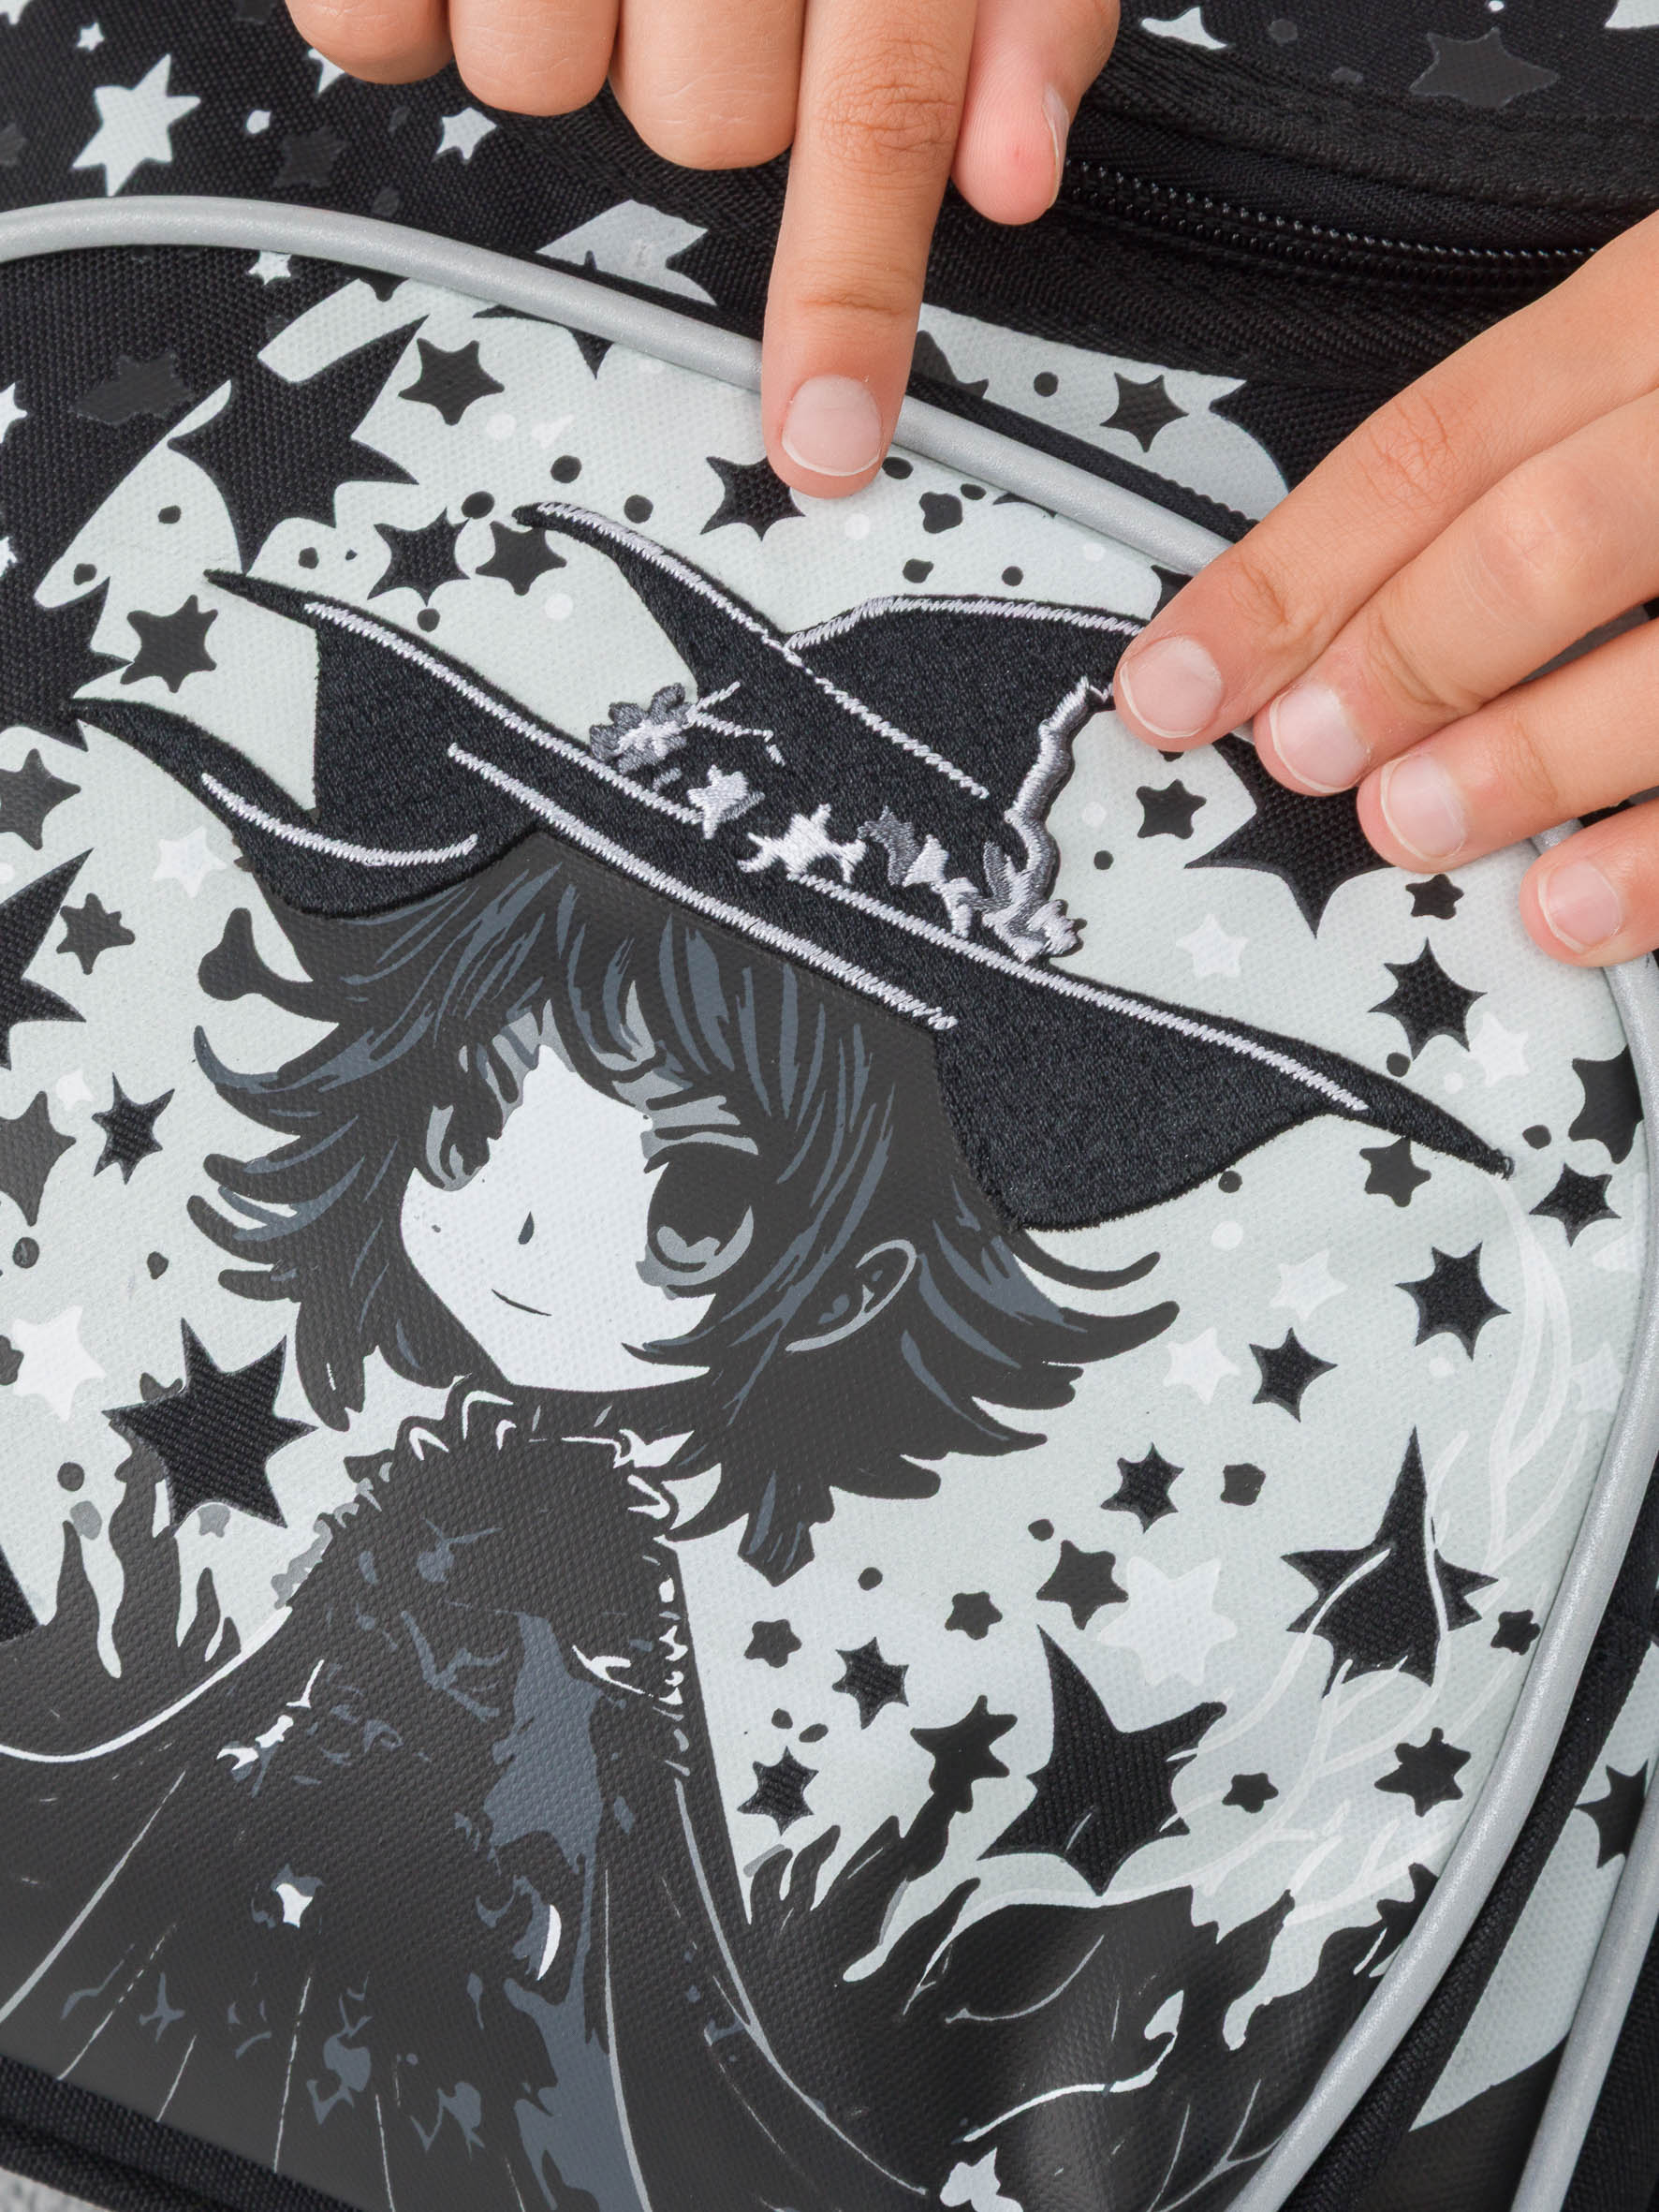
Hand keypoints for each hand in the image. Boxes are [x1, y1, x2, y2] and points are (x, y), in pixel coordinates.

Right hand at [284, 0, 1117, 495]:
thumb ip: (1018, 5)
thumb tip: (1014, 175)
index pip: (871, 96)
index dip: (850, 282)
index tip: (824, 438)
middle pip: (697, 124)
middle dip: (708, 82)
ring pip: (535, 81)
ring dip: (562, 31)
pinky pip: (371, 26)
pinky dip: (408, 5)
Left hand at [1113, 211, 1658, 969]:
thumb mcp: (1647, 362)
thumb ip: (1522, 463)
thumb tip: (1315, 627)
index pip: (1437, 443)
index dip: (1285, 576)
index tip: (1175, 680)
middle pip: (1546, 536)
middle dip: (1398, 660)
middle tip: (1301, 751)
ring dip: (1522, 759)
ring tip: (1409, 824)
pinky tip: (1573, 907)